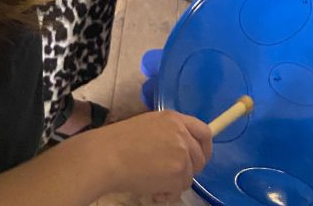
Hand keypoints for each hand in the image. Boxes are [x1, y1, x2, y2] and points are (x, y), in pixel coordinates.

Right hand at [91, 110, 211, 198]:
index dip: (205, 147)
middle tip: (173, 176)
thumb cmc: (120, 141)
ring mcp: (182, 154)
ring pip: (189, 175)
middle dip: (190, 169)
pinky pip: (179, 189)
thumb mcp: (150, 125)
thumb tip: (182, 150)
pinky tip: (153, 190)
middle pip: (201, 156)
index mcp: (175, 119)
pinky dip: (168, 193)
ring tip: (155, 183)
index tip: (200, 157)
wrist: (107, 156)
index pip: (204, 131)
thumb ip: (170, 133)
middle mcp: (182, 134)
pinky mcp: (178, 174)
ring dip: (175, 183)